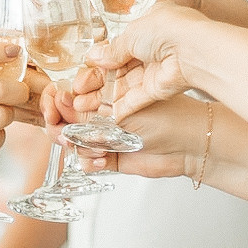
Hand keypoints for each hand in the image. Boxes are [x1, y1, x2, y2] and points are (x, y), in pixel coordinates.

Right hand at [61, 90, 210, 184]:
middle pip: (67, 116)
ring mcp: (110, 133)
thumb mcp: (126, 95)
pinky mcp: (116, 155)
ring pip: (75, 140)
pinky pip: (90, 160)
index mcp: (109, 86)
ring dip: (75, 143)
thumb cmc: (169, 106)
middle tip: (59, 127)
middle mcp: (107, 109)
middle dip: (58, 122)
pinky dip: (90, 161)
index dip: (58, 98)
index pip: (72, 91)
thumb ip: (93, 99)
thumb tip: (64, 96)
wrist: (193, 139)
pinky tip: (103, 159)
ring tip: (90, 145)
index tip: (53, 103)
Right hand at [88, 4, 208, 112]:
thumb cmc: (167, 30)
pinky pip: (135, 101)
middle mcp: (152, 51)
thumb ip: (113, 49)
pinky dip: (119, 108)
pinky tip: (101, 116)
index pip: (119, 46)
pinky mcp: (158, 91)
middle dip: (97, 82)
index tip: (84, 69)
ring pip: (124, 88)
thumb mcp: (132, 33)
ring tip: (81, 107)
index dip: (100, 59)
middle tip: (77, 93)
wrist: (192, 50)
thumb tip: (94, 57)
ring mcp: (155, 72)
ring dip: (103, 98)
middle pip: (119, 70)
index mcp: (147, 29)